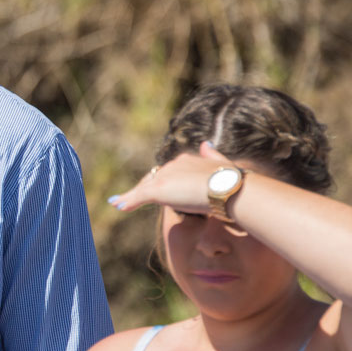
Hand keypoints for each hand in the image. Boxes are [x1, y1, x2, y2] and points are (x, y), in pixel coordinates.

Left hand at [108, 141, 234, 214]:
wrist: (229, 189)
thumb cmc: (232, 181)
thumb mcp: (222, 165)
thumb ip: (212, 155)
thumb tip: (205, 143)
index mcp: (188, 160)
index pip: (168, 172)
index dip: (161, 181)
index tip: (156, 188)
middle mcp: (173, 164)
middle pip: (153, 178)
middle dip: (142, 188)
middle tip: (129, 197)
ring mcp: (165, 176)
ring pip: (143, 187)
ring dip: (130, 196)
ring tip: (119, 202)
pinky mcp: (159, 189)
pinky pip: (139, 196)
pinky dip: (128, 201)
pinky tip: (119, 206)